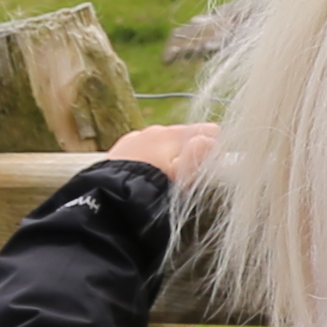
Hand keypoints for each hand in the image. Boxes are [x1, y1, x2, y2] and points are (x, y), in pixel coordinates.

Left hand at [104, 121, 221, 187]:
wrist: (112, 197)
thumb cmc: (152, 190)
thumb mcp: (182, 177)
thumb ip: (199, 156)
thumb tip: (211, 140)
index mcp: (175, 135)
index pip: (208, 131)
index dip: (213, 148)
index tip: (209, 166)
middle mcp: (157, 130)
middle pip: (185, 136)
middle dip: (188, 152)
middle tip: (185, 178)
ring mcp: (138, 136)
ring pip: (164, 141)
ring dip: (168, 155)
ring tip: (163, 179)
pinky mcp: (123, 146)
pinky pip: (145, 147)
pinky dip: (149, 157)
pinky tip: (145, 174)